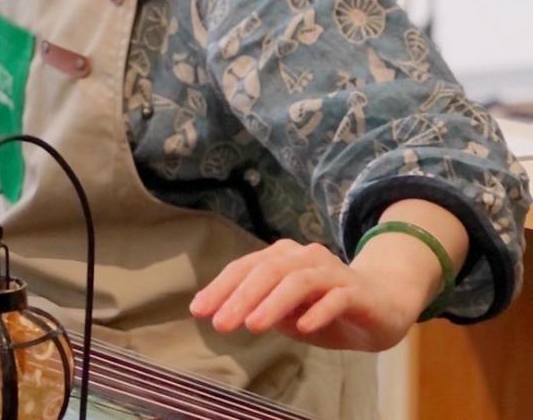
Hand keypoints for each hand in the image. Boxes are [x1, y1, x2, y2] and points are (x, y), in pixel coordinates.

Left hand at [189, 239, 431, 351]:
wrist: (384, 304)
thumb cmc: (327, 309)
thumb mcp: (289, 315)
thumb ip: (263, 311)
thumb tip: (228, 314)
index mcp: (283, 258)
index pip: (246, 268)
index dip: (220, 287)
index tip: (198, 311)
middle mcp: (305, 257)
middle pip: (268, 270)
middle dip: (240, 296)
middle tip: (220, 324)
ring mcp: (332, 272)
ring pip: (298, 280)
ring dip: (272, 302)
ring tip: (253, 326)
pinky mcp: (357, 291)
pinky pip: (336, 297)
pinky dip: (317, 310)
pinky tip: (301, 327)